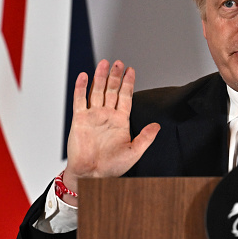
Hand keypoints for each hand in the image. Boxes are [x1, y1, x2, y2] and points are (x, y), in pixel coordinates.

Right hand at [61, 59, 159, 204]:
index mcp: (121, 121)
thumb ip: (146, 138)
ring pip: (97, 91)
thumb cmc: (112, 167)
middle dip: (115, 76)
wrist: (92, 176)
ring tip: (104, 63)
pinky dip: (81, 88)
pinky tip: (84, 76)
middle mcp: (107, 115)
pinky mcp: (79, 120)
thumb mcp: (134, 152)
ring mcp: (93, 116)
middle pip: (112, 90)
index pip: (126, 97)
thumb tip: (157, 126)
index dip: (128, 83)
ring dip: (100, 77)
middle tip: (118, 62)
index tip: (131, 70)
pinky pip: (80, 100)